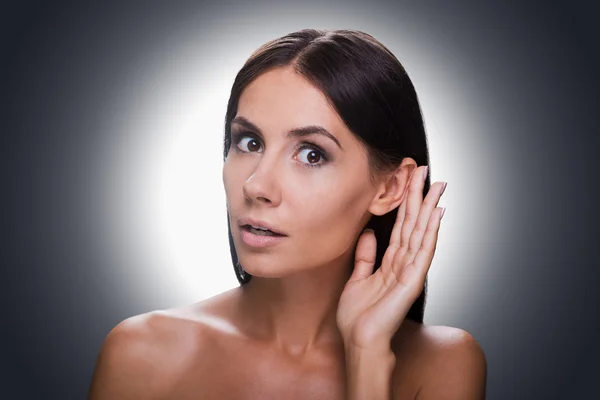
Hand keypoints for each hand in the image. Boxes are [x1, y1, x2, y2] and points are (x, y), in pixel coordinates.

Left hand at [336, 165, 445, 351]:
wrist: (360, 340)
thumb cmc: (358, 316)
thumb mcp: (357, 278)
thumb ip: (365, 256)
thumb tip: (369, 233)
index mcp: (391, 261)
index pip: (401, 226)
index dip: (405, 203)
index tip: (409, 180)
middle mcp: (404, 262)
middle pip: (414, 224)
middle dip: (419, 197)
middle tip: (425, 172)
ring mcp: (410, 271)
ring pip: (422, 232)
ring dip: (429, 208)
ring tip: (437, 186)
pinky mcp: (412, 280)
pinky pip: (423, 252)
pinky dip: (431, 232)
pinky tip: (437, 215)